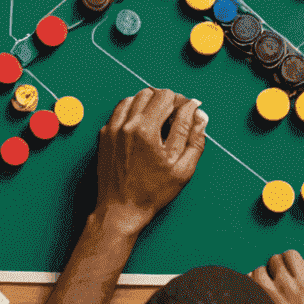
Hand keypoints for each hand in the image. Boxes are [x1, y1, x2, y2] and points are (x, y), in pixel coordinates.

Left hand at [94, 88, 204, 234]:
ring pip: (134, 97)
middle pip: (151, 93)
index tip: (190, 111)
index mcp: (146, 130)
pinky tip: (141, 125)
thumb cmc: (152, 192)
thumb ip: (194, 138)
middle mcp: (127, 124)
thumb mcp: (182, 169)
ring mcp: (112, 128)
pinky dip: (133, 110)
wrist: (121, 210)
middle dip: (167, 100)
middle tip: (175, 116)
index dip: (184, 102)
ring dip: (149, 103)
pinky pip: (120, 109)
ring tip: (158, 119)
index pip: (169, 97)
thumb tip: (199, 113)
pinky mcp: (104, 134)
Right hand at [250, 249, 303, 303]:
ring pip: (293, 255)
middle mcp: (286, 287)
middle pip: (275, 259)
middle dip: (276, 267)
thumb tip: (253, 295)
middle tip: (280, 278)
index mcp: (267, 297)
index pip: (257, 271)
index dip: (261, 277)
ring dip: (291, 263)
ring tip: (294, 274)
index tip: (266, 283)